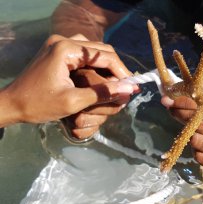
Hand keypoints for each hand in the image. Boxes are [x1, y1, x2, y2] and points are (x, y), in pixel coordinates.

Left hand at [0, 34, 136, 127]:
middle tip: (124, 86)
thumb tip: (129, 89)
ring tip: (114, 82)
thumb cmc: (39, 104)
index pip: (105, 55)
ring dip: (106, 65)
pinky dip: (95, 64)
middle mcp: (64, 40)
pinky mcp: (57, 50)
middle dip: (116, 68)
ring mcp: (59, 43)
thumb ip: (102, 93)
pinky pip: (84, 53)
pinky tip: (100, 77)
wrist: (12, 104)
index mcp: (66, 49)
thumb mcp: (73, 101)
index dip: (122, 71)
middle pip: (101, 49)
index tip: (132, 87)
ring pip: (94, 50)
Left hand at [161, 76, 202, 174]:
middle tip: (172, 109)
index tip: (170, 99)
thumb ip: (202, 87)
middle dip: (182, 115)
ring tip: (193, 126)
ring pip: (199, 141)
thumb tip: (172, 93)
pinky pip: (200, 156)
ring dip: (190, 132)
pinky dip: (196, 148)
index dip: (187, 101)